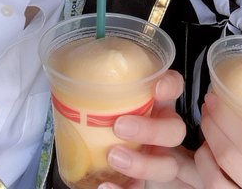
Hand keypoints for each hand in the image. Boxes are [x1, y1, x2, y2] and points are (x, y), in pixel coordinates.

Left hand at [101, 70, 186, 187]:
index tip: (156, 86)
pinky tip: (105, 186)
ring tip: (113, 156)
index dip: (170, 86)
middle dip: (151, 129)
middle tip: (120, 125)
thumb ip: (95, 80)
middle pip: (175, 130)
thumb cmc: (103, 113)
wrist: (98, 149)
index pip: (174, 87)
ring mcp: (157, 157)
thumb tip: (67, 64)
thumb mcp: (103, 93)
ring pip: (166, 165)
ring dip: (142, 163)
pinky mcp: (144, 181)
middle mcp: (162, 129)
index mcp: (156, 102)